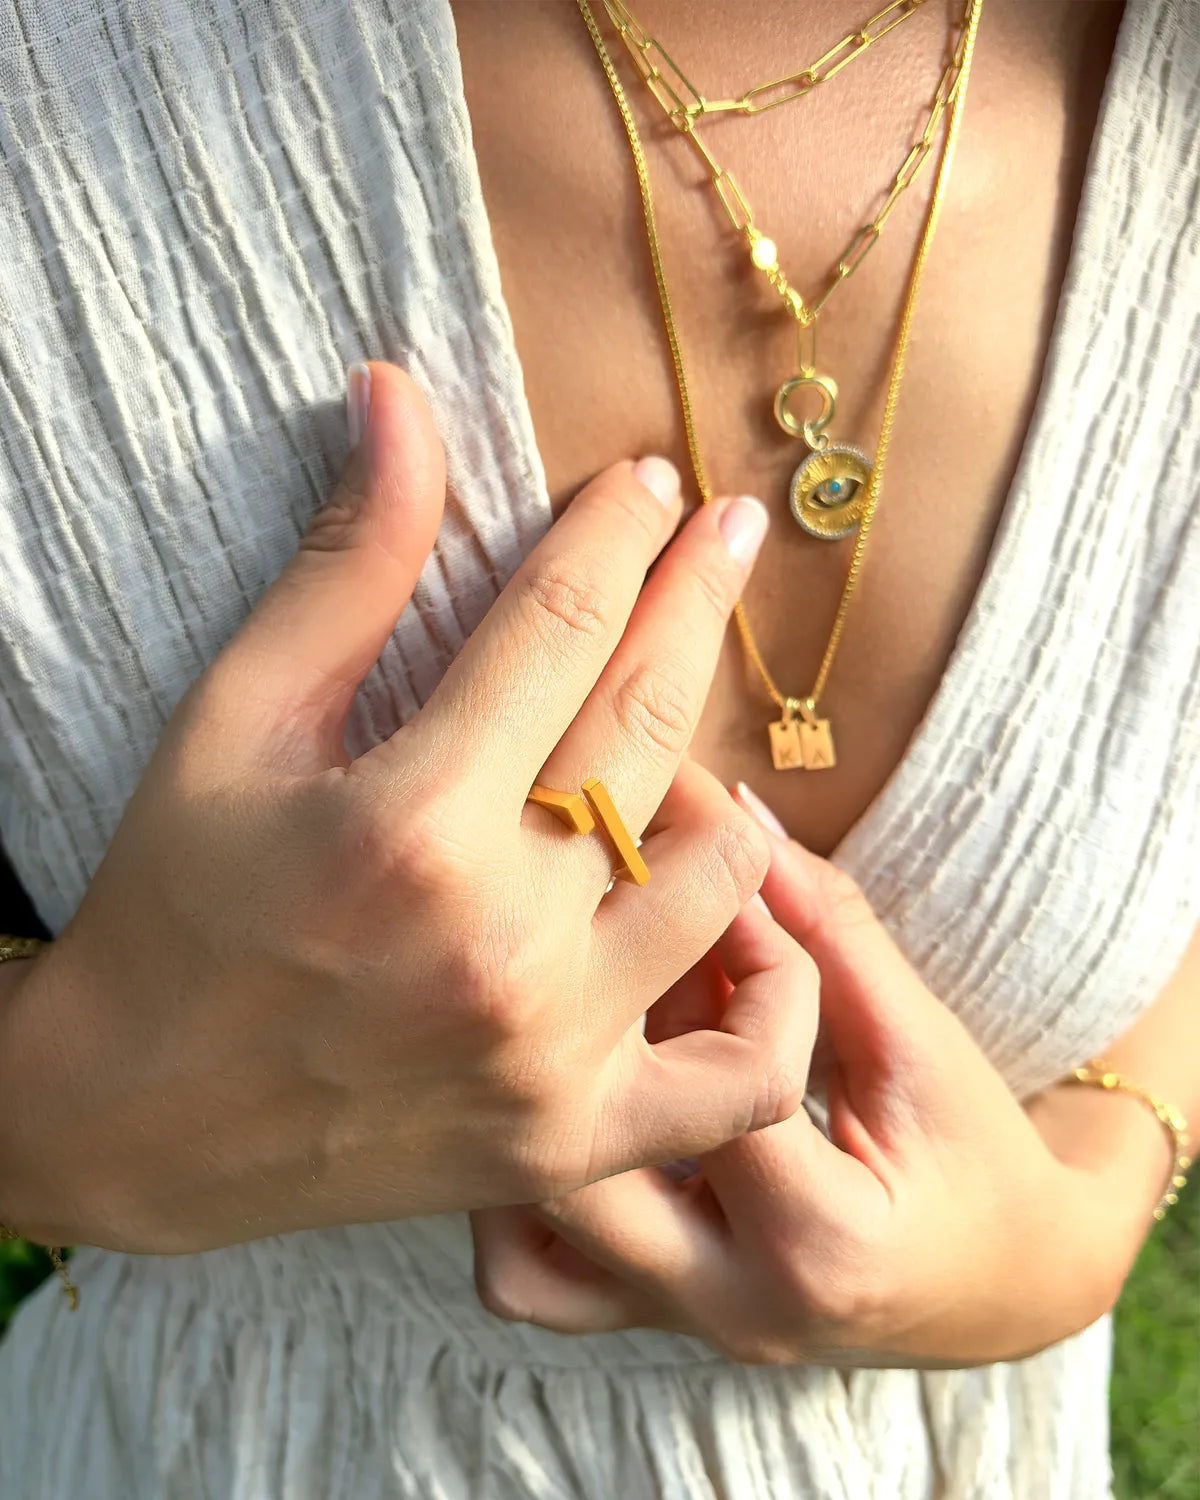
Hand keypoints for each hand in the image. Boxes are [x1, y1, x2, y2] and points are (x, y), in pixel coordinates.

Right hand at [0, 364, 807, 1254]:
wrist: (135, 1119)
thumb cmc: (175, 902)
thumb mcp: (236, 720)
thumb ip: (344, 564)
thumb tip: (401, 398)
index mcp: (409, 822)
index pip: (563, 627)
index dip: (614, 533)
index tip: (644, 484)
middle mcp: (500, 939)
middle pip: (652, 727)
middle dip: (698, 599)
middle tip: (728, 531)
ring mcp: (553, 1053)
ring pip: (723, 876)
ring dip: (721, 786)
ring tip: (683, 743)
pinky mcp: (575, 1140)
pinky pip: (745, 1070)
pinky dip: (773, 988)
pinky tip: (736, 921)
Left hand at [472, 789, 1134, 1366]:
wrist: (1005, 1284)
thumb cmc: (978, 1154)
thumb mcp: (920, 1040)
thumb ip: (829, 928)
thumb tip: (738, 813)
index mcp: (821, 1242)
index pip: (718, 1079)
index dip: (707, 963)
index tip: (708, 890)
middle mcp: (732, 1305)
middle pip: (584, 1175)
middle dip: (588, 1050)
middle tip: (616, 965)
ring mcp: (680, 1326)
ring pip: (523, 1252)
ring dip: (533, 1130)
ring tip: (586, 1045)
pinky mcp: (650, 1321)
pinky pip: (534, 1281)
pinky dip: (525, 1202)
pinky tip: (575, 1116)